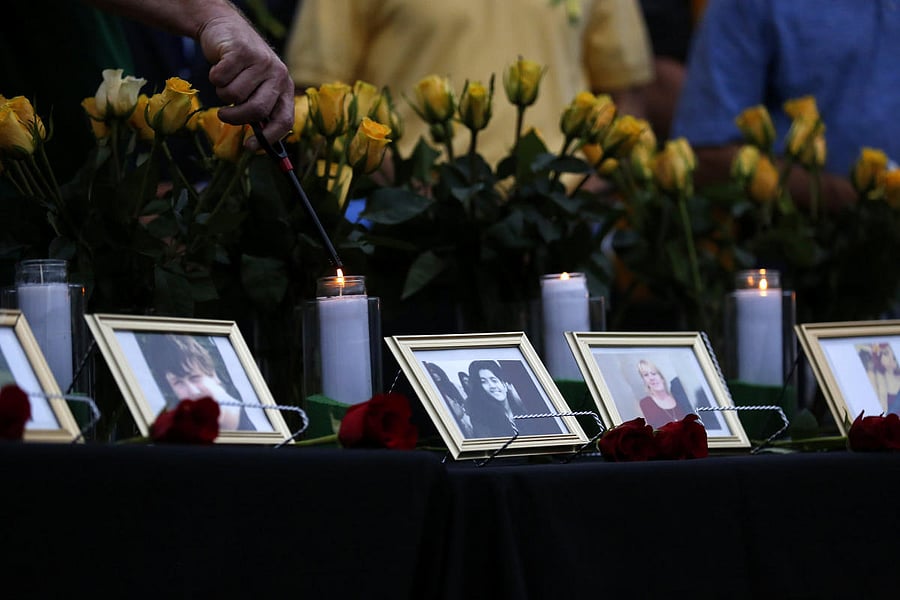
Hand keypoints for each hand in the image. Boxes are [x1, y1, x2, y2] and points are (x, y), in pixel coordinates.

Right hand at [197, 13, 293, 148]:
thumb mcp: (256, 87)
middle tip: (223, 115)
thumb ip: (259, 110)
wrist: (225, 27)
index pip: (284, 120)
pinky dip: (214, 77)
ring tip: (226, 80)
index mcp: (285, 88)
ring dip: (222, 93)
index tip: (250, 147)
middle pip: (257, 110)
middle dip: (236, 118)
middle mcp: (278, 75)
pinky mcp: (241, 50)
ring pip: (234, 95)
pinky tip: (220, 65)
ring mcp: (261, 61)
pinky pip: (220, 79)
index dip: (269, 137)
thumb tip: (256, 144)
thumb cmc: (241, 67)